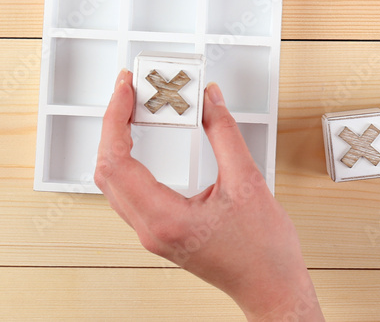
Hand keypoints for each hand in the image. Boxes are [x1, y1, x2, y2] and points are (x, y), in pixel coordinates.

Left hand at [95, 73, 322, 321]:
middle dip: (112, 125)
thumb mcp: (247, 181)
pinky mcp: (162, 231)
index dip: (115, 119)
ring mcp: (153, 233)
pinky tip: (141, 141)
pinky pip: (130, 192)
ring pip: (115, 183)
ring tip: (133, 110)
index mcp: (165, 219)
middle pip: (107, 172)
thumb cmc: (263, 251)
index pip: (118, 162)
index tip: (124, 91)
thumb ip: (224, 134)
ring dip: (117, 143)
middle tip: (127, 92)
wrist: (272, 288)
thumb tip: (209, 100)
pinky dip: (129, 160)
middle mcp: (151, 229)